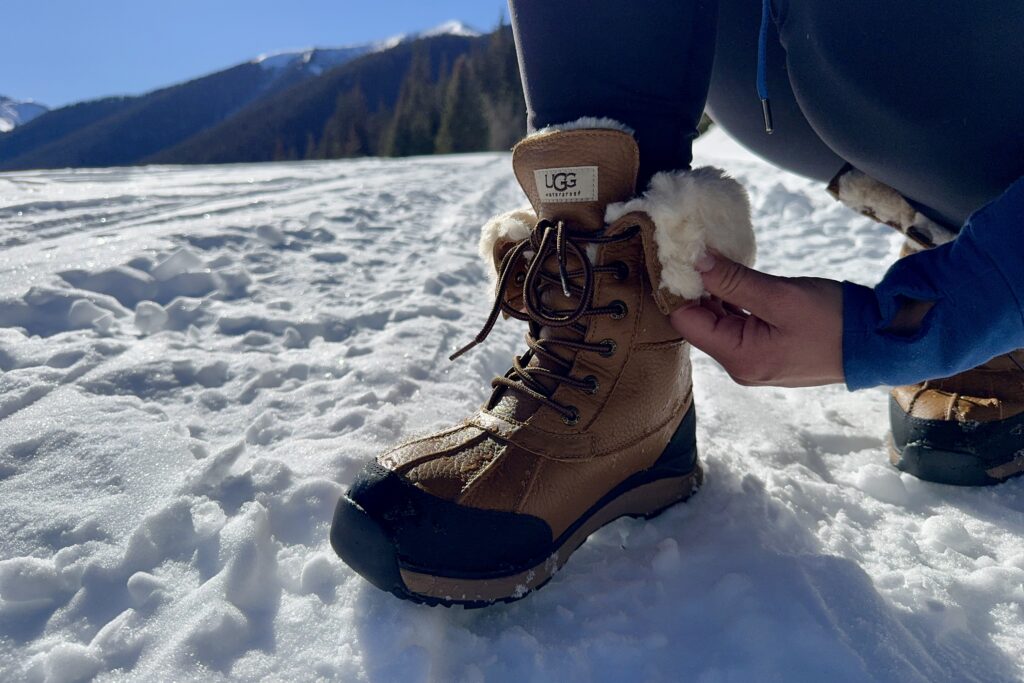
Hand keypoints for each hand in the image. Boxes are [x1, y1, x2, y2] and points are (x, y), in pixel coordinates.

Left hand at [669, 252, 844, 386]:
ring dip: (714, 293)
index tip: (676, 255)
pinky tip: (733, 277)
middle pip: (700, 323)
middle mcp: (741, 366)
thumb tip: (696, 262)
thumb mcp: (781, 295)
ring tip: (710, 257)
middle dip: (694, 288)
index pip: (687, 322)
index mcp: (740, 358)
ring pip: (719, 322)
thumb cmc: (836, 320)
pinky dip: (733, 302)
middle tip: (691, 249)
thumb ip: (734, 280)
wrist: (882, 341)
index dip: (677, 288)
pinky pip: (739, 325)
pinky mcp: (769, 352)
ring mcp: (755, 361)